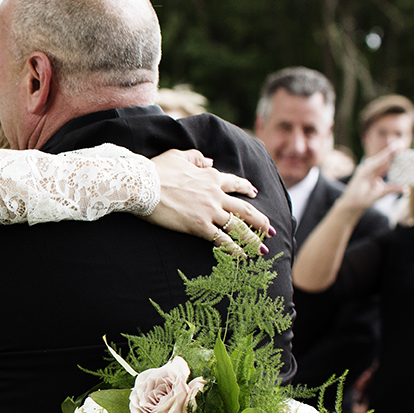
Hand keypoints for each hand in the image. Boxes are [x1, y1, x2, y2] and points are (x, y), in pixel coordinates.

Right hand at [144, 149, 268, 257]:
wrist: (143, 185)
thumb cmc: (156, 170)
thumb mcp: (178, 156)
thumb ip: (196, 157)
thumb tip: (208, 161)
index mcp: (211, 177)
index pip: (235, 183)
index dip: (247, 188)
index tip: (254, 192)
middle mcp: (215, 194)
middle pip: (245, 209)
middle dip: (260, 220)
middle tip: (270, 229)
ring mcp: (209, 211)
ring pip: (238, 226)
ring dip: (253, 238)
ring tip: (261, 248)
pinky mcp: (199, 226)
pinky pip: (222, 240)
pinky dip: (234, 249)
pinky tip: (242, 256)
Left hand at [336, 144, 401, 213]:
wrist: (350, 202)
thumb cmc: (360, 200)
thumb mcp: (375, 196)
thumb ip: (390, 190)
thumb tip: (406, 189)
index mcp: (365, 172)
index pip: (380, 160)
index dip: (389, 153)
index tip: (398, 146)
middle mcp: (367, 168)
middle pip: (382, 157)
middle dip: (392, 151)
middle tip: (403, 143)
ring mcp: (369, 169)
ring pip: (383, 160)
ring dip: (392, 154)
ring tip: (402, 147)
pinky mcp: (372, 172)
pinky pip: (383, 164)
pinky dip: (390, 161)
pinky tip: (398, 156)